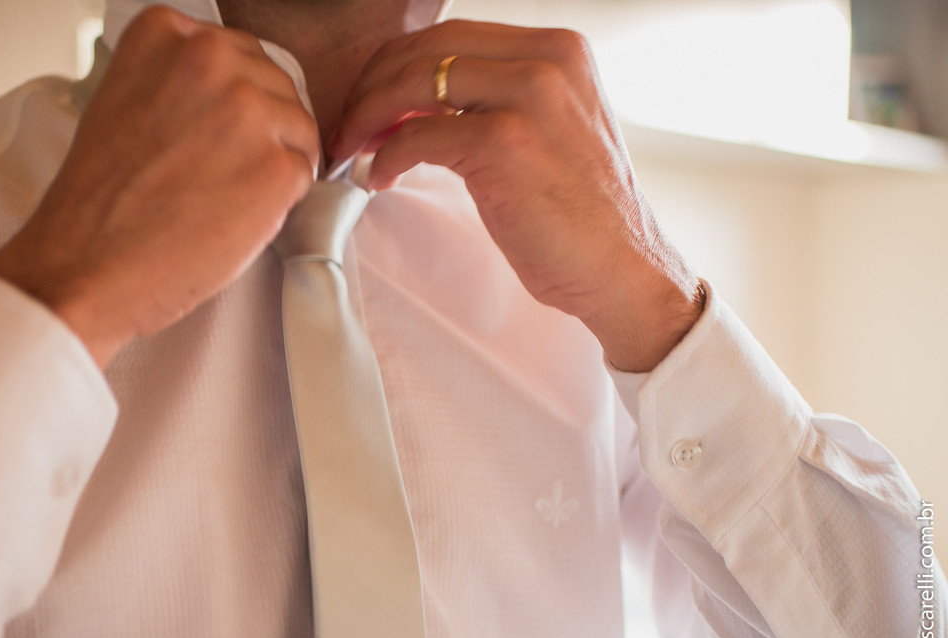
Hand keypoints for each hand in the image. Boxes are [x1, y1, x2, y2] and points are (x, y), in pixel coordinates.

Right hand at [0, 6, 319, 368]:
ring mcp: (248, 112)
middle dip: (259, 129)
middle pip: (274, 85)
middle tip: (218, 172)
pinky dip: (278, 201)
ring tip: (222, 195)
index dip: (232, 100)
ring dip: (273, 163)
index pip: (237, 53)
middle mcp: (210, 59)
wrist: (84, 266)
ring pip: (297, 128)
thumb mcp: (125, 102)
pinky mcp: (275, 167)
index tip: (211, 130)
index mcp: (167, 34)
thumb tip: (229, 91)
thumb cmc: (99, 201)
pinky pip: (302, 173)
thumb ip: (178, 81)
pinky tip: (234, 215)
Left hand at [330, 20, 703, 371]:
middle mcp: (547, 61)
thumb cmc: (580, 213)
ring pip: (416, 82)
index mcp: (558, 50)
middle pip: (428, 49)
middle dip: (374, 85)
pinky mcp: (504, 143)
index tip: (372, 100)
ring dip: (369, 117)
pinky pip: (418, 135)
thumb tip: (417, 100)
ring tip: (352, 150)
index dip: (398, 65)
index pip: (453, 36)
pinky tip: (382, 178)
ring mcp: (528, 97)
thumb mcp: (548, 130)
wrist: (621, 268)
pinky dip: (387, 156)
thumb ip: (495, 100)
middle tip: (349, 126)